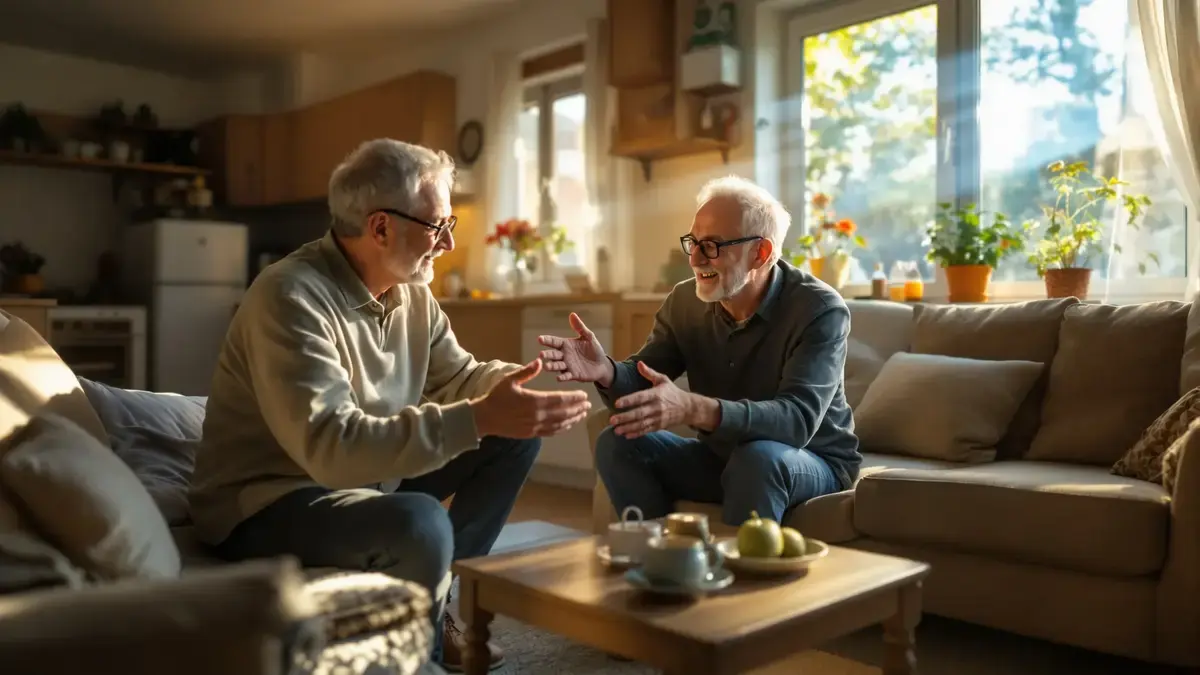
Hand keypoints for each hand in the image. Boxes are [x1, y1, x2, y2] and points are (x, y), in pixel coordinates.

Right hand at [471, 359, 591, 438]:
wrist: (484, 418)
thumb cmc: (496, 397)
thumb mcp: (510, 380)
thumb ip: (527, 371)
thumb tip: (540, 361)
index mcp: (534, 401)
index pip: (560, 399)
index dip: (574, 398)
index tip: (584, 395)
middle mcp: (537, 415)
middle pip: (564, 412)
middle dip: (578, 408)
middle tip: (589, 404)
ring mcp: (535, 426)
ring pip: (560, 424)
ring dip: (573, 419)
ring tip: (583, 414)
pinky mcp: (531, 434)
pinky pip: (551, 432)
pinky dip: (562, 428)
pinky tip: (568, 424)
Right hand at [537, 312, 612, 384]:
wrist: (602, 364)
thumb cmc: (594, 349)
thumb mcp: (588, 336)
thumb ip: (580, 327)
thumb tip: (572, 314)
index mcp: (566, 345)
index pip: (554, 341)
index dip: (547, 340)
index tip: (539, 339)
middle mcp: (564, 355)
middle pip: (553, 355)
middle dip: (547, 355)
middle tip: (541, 355)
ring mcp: (568, 366)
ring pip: (557, 366)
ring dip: (552, 366)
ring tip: (546, 367)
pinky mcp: (573, 375)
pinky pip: (566, 376)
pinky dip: (562, 377)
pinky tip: (559, 377)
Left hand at [609, 362, 692, 438]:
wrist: (688, 408)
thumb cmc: (672, 392)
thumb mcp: (663, 380)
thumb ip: (649, 373)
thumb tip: (639, 363)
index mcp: (656, 394)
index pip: (641, 397)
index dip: (629, 400)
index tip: (617, 403)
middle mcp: (657, 407)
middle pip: (639, 413)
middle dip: (625, 417)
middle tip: (612, 420)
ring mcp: (658, 418)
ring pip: (641, 424)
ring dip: (628, 427)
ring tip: (616, 430)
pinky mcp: (659, 426)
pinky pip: (646, 430)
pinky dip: (636, 434)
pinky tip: (626, 435)